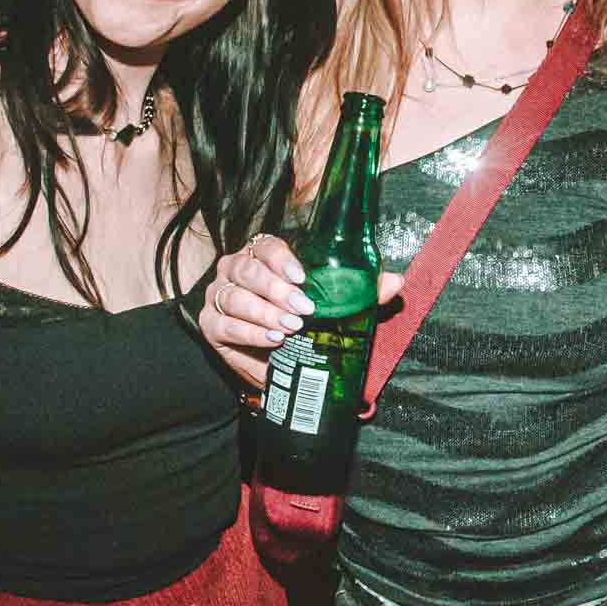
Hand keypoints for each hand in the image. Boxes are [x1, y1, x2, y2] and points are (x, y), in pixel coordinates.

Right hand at [196, 234, 405, 390]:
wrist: (271, 360)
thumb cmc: (300, 321)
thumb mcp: (332, 305)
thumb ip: (361, 291)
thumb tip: (396, 281)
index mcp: (262, 257)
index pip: (265, 245)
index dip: (281, 259)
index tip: (302, 276)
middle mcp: (235, 270)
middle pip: (247, 269)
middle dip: (275, 289)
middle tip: (302, 309)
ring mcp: (219, 296)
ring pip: (234, 296)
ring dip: (263, 312)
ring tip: (289, 327)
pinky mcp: (211, 325)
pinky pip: (224, 324)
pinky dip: (249, 332)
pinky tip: (271, 339)